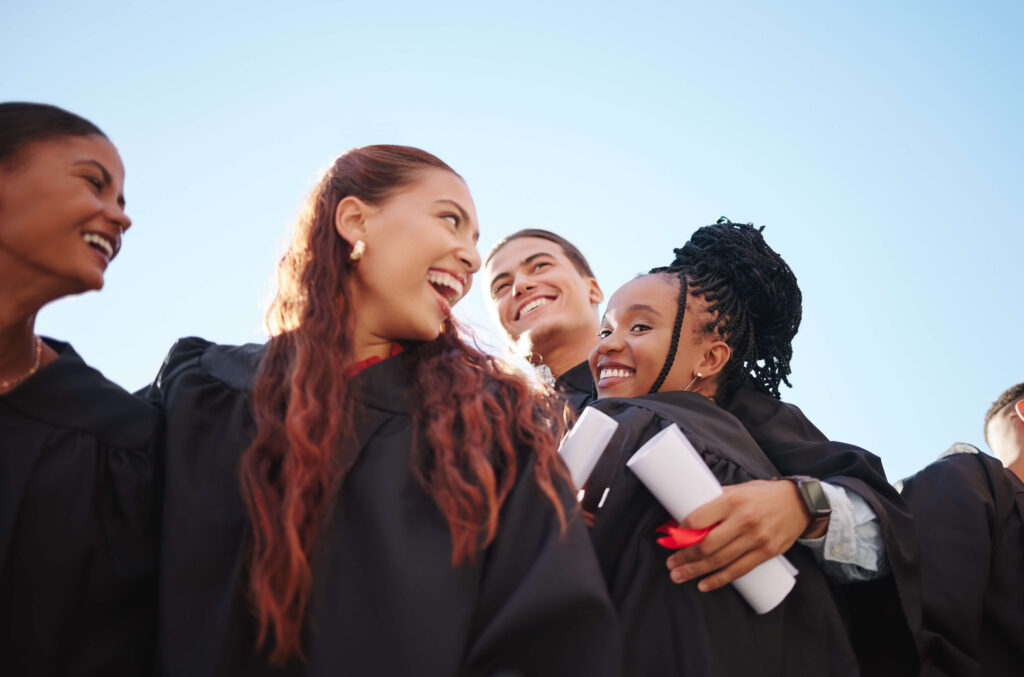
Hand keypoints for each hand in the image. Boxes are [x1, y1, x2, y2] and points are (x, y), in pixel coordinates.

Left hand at [665, 479, 813, 591]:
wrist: (800, 504)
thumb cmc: (763, 494)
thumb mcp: (739, 489)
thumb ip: (716, 500)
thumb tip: (687, 512)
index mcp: (733, 500)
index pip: (699, 519)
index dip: (682, 532)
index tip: (672, 537)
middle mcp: (744, 520)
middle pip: (707, 545)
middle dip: (684, 557)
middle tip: (670, 564)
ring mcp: (756, 539)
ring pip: (720, 561)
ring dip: (695, 571)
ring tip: (679, 576)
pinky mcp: (766, 553)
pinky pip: (739, 571)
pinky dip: (719, 580)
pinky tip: (704, 585)